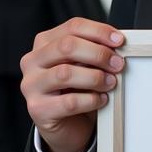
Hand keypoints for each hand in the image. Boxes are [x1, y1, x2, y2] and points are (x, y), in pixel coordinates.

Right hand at [19, 17, 124, 151]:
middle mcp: (33, 61)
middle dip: (98, 54)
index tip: (119, 41)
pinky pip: (70, 102)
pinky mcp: (38, 109)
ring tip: (110, 83)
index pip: (73, 27)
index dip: (99, 31)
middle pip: (67, 46)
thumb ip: (93, 51)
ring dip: (95, 77)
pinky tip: (100, 100)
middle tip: (117, 64)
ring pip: (66, 73)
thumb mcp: (83, 65)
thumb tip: (115, 45)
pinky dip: (91, 100)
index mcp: (44, 43)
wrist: (66, 125)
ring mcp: (31, 85)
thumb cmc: (75, 90)